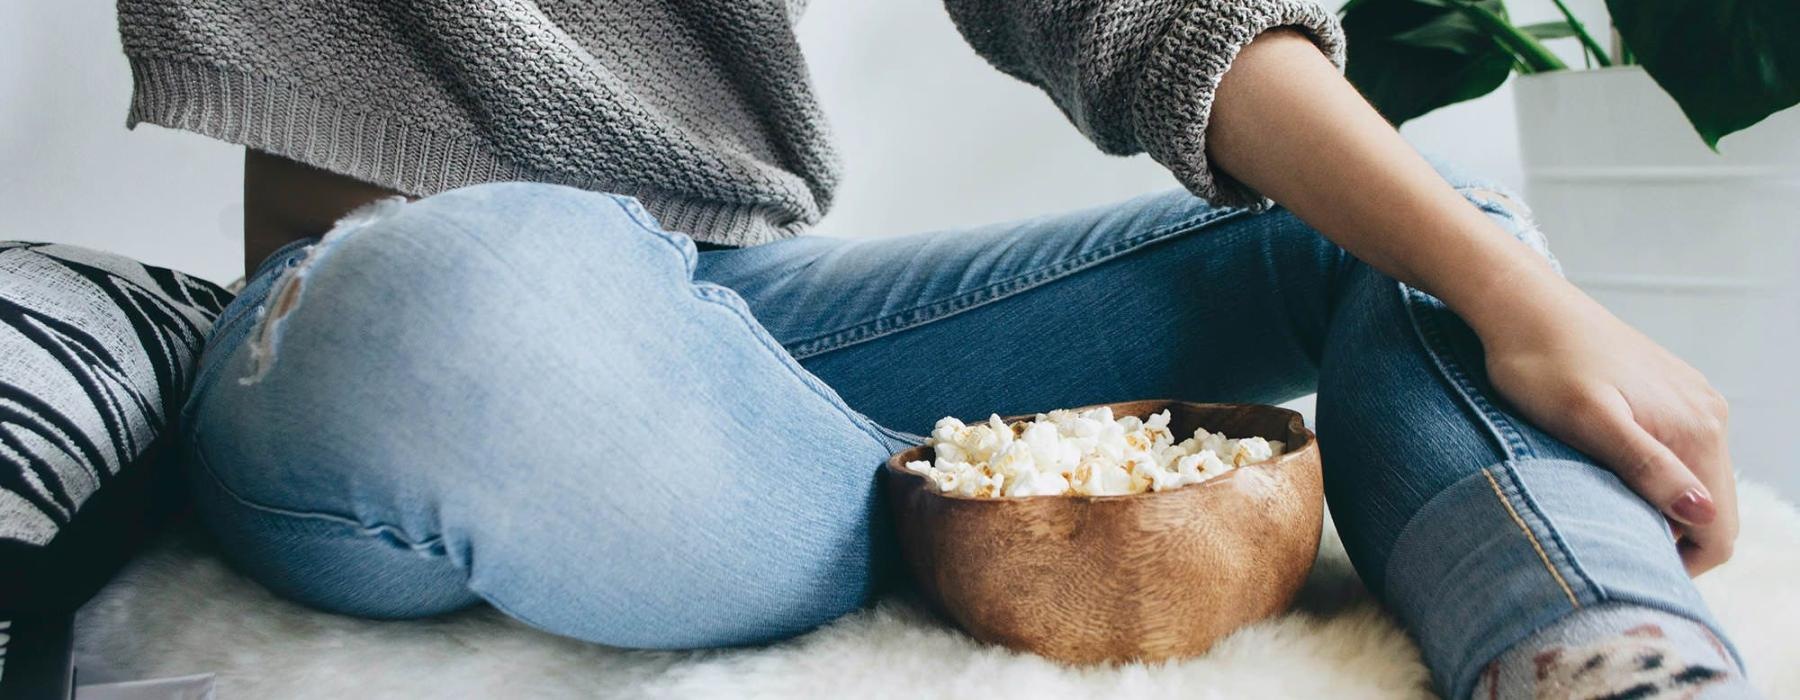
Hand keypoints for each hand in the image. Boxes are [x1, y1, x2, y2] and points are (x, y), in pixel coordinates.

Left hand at [1477, 277, 1737, 575]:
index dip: (1678, 562)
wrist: (1521, 304)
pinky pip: (1678, 451)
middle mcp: (1708, 414)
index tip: (1623, 562)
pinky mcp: (1669, 391)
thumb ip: (1646, 466)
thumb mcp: (1587, 421)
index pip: (1719, 530)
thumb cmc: (1541, 364)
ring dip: (1656, 505)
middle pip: (1712, 510)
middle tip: (1605, 536)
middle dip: (1667, 535)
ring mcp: (1692, 400)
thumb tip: (1703, 513)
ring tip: (1600, 502)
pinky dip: (1651, 475)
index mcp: (1697, 429)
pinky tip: (1604, 470)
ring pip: (1694, 482)